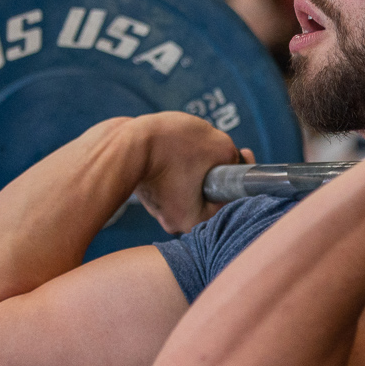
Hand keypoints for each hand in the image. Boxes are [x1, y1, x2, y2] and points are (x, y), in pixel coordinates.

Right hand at [130, 112, 251, 233]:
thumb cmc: (169, 146)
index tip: (243, 152)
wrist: (120, 143)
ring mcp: (162, 209)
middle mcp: (177, 222)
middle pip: (213, 194)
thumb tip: (233, 160)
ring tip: (193, 144)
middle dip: (220, 168)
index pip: (232, 199)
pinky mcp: (152, 193)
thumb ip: (236, 157)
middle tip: (220, 146)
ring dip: (201, 164)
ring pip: (195, 185)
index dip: (242, 173)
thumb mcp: (219, 145)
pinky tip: (177, 148)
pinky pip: (177, 180)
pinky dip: (181, 165)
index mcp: (196, 220)